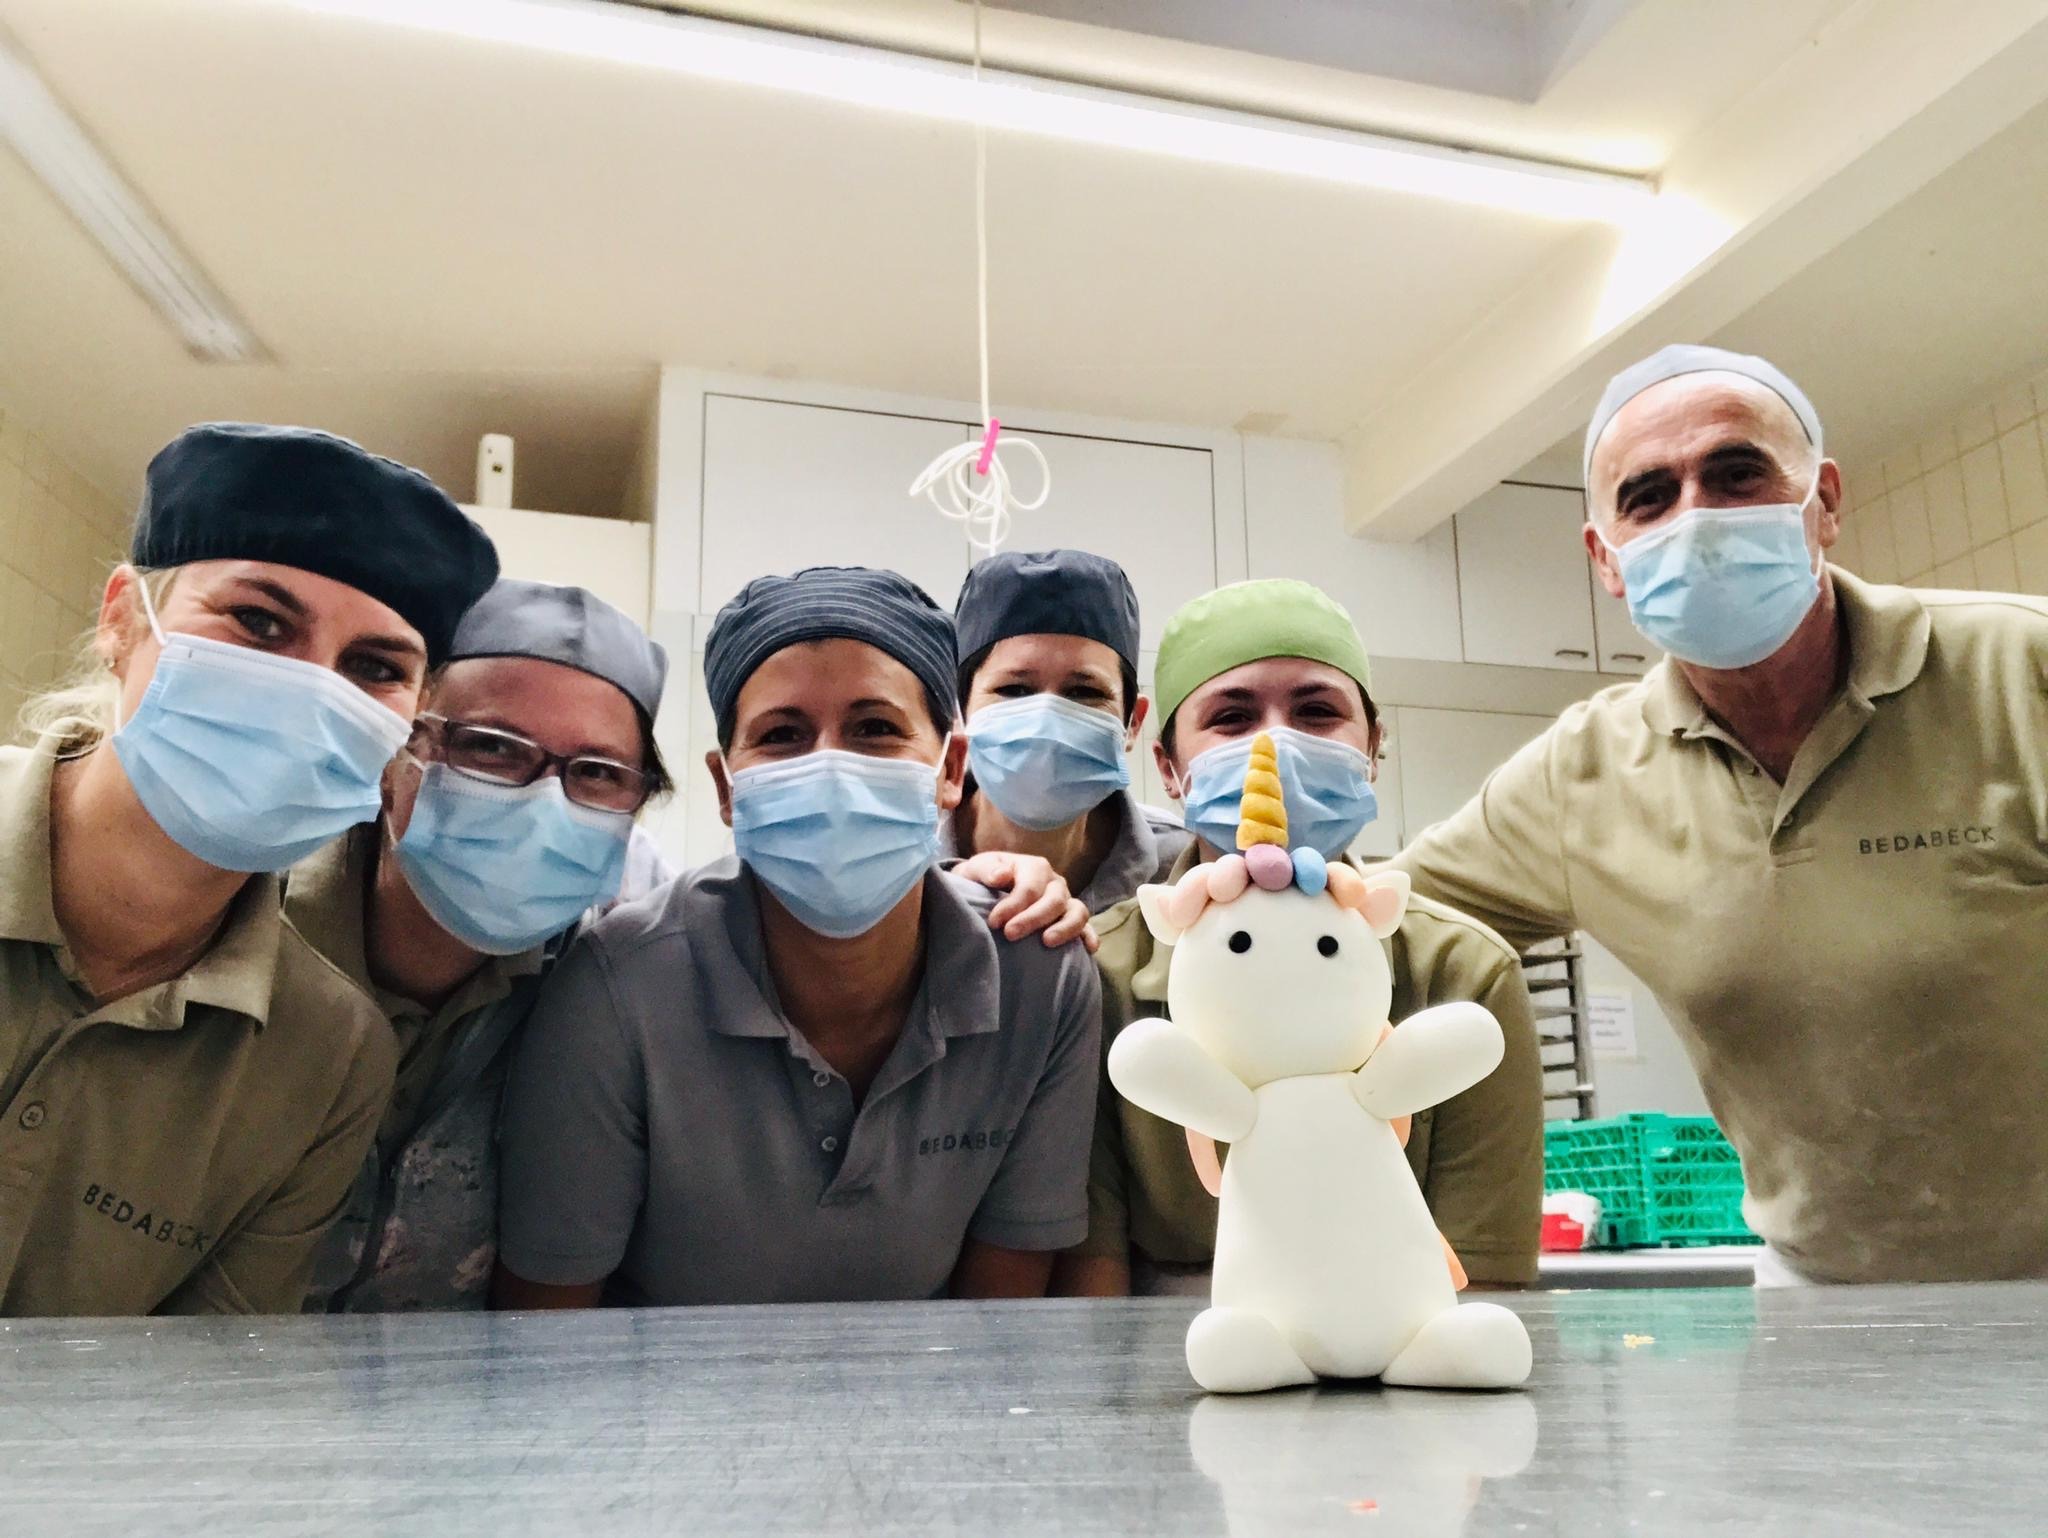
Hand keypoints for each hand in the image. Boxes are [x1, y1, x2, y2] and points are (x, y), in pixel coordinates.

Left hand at [953, 851, 1098, 951]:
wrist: (988, 888)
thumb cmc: (984, 879)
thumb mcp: (978, 868)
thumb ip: (987, 870)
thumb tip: (1000, 876)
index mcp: (1035, 867)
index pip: (1030, 887)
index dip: (1013, 905)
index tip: (994, 922)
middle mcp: (1055, 883)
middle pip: (1054, 900)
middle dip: (1033, 918)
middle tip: (1010, 934)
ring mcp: (1066, 901)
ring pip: (1077, 912)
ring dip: (1065, 928)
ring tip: (1047, 942)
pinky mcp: (1071, 919)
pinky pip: (1086, 927)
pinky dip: (1089, 936)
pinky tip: (1089, 949)